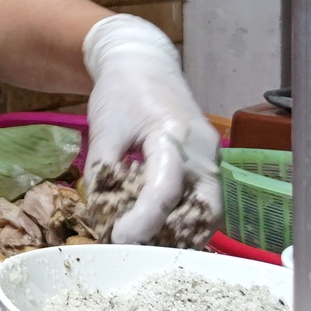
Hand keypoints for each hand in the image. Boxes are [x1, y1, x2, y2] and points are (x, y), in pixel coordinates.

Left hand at [83, 15, 220, 243]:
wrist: (144, 61)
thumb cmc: (121, 91)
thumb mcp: (103, 128)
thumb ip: (102, 172)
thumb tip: (100, 215)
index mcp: (172, 135)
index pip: (164, 189)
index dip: (142, 221)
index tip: (119, 239)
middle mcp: (202, 149)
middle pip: (203, 208)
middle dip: (173, 235)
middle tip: (139, 248)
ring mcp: (211, 155)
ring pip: (209, 209)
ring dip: (182, 231)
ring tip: (147, 242)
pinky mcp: (209, 161)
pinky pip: (205, 198)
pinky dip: (186, 217)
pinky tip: (158, 225)